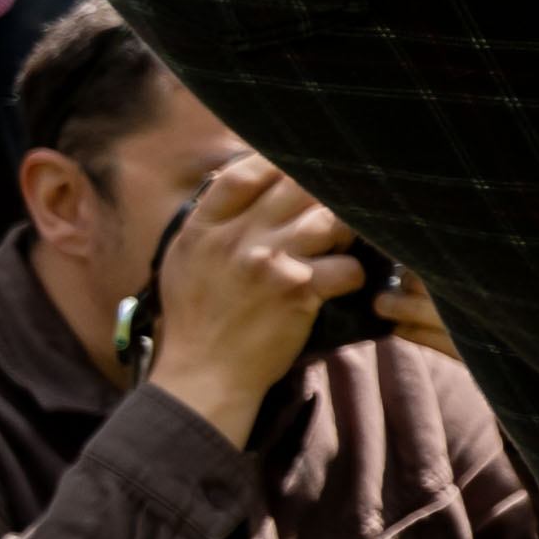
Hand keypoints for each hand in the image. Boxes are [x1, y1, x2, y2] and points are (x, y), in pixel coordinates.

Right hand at [137, 152, 373, 446]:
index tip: (298, 170)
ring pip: (328, 219)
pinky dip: (354, 272)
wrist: (204, 373)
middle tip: (334, 207)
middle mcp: (235, 238)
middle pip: (295, 187)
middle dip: (322, 194)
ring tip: (340, 244)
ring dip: (344, 230)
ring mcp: (268, 263)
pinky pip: (347, 265)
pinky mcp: (298, 291)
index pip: (244, 173)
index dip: (278, 164)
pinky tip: (346, 280)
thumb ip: (210, 220)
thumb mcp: (184, 260)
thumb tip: (234, 179)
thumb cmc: (196, 318)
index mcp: (204, 227)